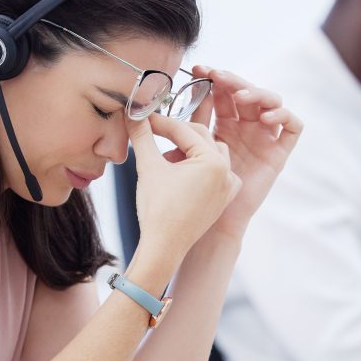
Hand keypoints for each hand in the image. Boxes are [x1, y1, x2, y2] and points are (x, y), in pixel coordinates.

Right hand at [126, 113, 240, 263]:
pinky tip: (181, 174)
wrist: (164, 247)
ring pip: (210, 153)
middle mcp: (227, 172)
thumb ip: (142, 136)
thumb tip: (132, 113)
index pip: (184, 130)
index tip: (142, 117)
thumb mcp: (149, 166)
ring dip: (189, 150)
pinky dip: (200, 168)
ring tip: (166, 158)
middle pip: (200, 138)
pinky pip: (216, 172)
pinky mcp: (224, 199)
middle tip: (152, 132)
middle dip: (175, 135)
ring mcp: (228, 187)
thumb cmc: (158, 210)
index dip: (160, 123)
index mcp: (213, 162)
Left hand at [189, 66, 302, 238]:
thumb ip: (178, 129)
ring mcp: (265, 138)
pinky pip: (293, 126)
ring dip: (258, 94)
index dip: (214, 77)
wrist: (213, 222)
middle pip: (247, 92)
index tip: (197, 70)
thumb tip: (155, 103)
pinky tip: (266, 117)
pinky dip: (283, 115)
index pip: (223, 92)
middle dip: (233, 80)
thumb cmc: (195, 190)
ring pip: (272, 101)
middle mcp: (247, 127)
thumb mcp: (185, 152)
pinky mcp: (280, 153)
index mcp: (224, 123)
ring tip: (240, 98)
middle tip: (218, 77)